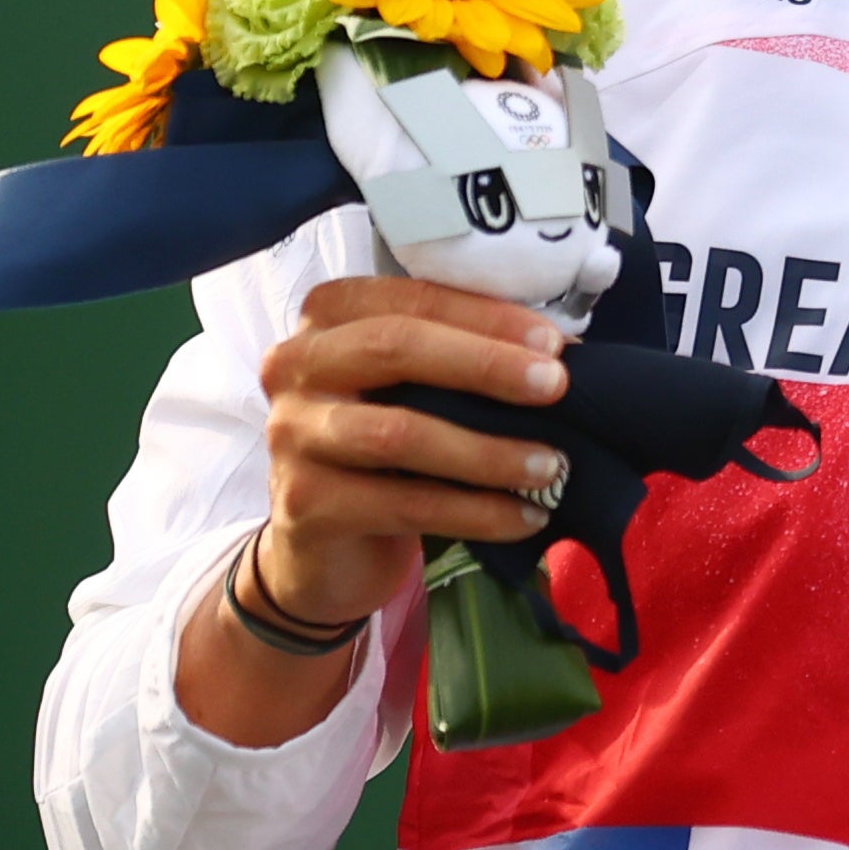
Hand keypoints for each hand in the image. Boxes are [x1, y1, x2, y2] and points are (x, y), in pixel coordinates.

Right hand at [175, 276, 573, 746]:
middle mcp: (295, 365)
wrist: (325, 550)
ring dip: (488, 450)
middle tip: (557, 388)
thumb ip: (460, 358)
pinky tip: (524, 517)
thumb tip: (557, 352)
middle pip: (395, 347)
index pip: (411, 299)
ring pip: (399, 433)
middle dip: (486, 366)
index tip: (554, 344)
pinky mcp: (306, 503)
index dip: (486, 318)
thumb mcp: (411, 390)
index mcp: (327, 318)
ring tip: (551, 465)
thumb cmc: (383, 450)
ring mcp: (291, 435)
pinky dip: (476, 512)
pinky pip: (406, 503)